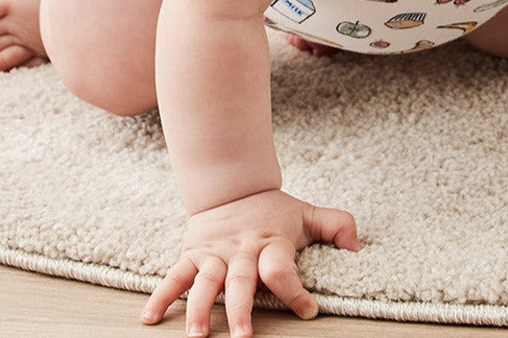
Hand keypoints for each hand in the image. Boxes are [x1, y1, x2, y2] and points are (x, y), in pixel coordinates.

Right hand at [141, 189, 358, 336]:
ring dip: (200, 309)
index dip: (296, 290)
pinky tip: (150, 319)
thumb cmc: (273, 211)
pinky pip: (174, 276)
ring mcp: (214, 254)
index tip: (308, 311)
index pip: (283, 268)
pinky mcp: (192, 255)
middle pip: (241, 280)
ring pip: (206, 282)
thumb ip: (337, 224)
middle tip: (244, 337)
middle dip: (242, 308)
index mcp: (272, 242)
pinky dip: (161, 296)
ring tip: (198, 336)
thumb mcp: (307, 214)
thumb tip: (357, 247)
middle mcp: (242, 250)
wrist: (232, 185)